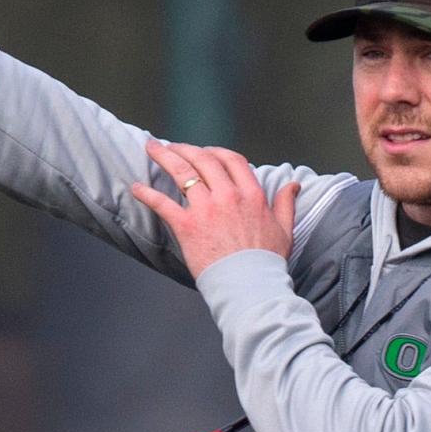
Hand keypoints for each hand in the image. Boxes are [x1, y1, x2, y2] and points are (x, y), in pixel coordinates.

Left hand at [131, 141, 299, 279]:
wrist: (250, 285)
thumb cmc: (267, 261)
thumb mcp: (285, 229)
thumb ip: (286, 203)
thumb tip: (294, 184)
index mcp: (251, 194)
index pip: (231, 160)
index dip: (216, 151)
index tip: (204, 152)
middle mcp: (228, 195)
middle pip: (203, 160)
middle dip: (185, 148)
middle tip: (171, 145)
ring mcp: (207, 209)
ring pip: (182, 173)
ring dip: (164, 157)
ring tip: (151, 149)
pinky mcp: (188, 226)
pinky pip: (163, 203)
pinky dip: (147, 193)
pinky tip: (136, 187)